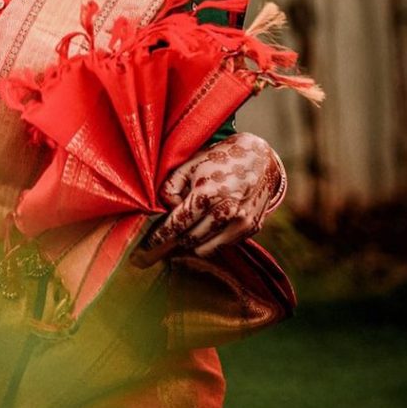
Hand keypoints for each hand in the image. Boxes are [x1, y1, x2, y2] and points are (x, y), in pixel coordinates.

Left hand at [130, 133, 285, 267]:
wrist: (260, 159)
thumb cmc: (219, 159)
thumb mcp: (189, 164)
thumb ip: (171, 186)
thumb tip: (167, 208)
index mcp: (207, 194)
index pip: (177, 225)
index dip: (159, 237)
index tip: (146, 246)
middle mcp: (226, 212)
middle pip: (189, 240)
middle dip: (172, 242)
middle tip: (159, 243)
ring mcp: (241, 223)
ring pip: (206, 248)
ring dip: (191, 244)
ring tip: (182, 234)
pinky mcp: (251, 229)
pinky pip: (223, 245)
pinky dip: (211, 240)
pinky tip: (205, 227)